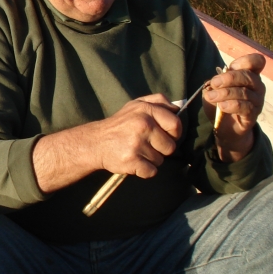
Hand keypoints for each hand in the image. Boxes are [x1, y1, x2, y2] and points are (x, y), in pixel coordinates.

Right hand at [32, 94, 182, 192]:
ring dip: (150, 159)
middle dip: (162, 149)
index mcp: (145, 109)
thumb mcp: (136, 105)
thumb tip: (178, 107)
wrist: (94, 142)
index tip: (163, 134)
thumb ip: (157, 101)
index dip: (173, 133)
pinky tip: (133, 161)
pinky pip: (151, 171)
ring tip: (136, 151)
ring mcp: (137, 143)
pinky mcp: (132, 160)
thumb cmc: (120, 124)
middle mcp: (142, 124)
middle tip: (147, 145)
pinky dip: (144, 170)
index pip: (176, 124)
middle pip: (171, 146)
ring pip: (160, 160)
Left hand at [203, 53, 265, 160]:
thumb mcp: (215, 89)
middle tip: (213, 83)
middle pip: (248, 76)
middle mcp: (257, 86)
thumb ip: (217, 81)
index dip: (244, 61)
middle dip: (228, 78)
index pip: (257, 61)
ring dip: (224, 93)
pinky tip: (221, 106)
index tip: (230, 67)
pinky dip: (231, 105)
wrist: (224, 127)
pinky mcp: (254, 115)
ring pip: (244, 92)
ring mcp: (258, 101)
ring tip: (211, 97)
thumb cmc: (220, 102)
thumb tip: (216, 81)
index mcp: (249, 75)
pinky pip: (245, 107)